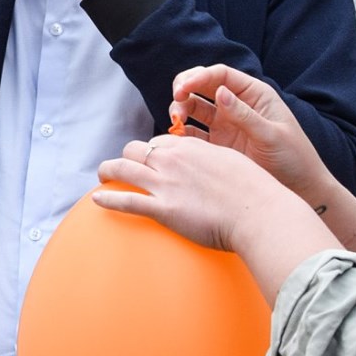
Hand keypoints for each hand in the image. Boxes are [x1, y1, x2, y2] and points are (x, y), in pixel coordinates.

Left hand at [95, 135, 336, 302]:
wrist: (258, 212)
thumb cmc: (254, 192)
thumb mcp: (232, 163)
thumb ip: (213, 162)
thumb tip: (208, 167)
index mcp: (191, 147)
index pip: (161, 142)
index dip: (155, 152)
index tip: (155, 162)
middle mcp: (174, 160)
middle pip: (137, 150)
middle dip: (129, 158)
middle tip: (125, 169)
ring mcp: (166, 184)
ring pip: (123, 169)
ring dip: (108, 171)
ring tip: (102, 176)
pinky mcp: (163, 209)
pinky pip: (127, 200)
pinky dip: (108, 198)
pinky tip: (96, 199)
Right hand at [170, 65, 327, 204]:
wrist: (300, 188)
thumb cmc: (294, 157)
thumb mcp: (272, 135)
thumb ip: (245, 115)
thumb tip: (220, 91)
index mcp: (253, 94)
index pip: (220, 75)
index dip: (199, 77)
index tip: (182, 88)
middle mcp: (236, 105)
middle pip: (202, 86)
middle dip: (185, 88)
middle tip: (176, 100)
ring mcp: (225, 124)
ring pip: (194, 107)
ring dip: (181, 109)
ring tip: (175, 122)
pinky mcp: (218, 144)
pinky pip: (194, 133)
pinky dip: (182, 133)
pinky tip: (178, 138)